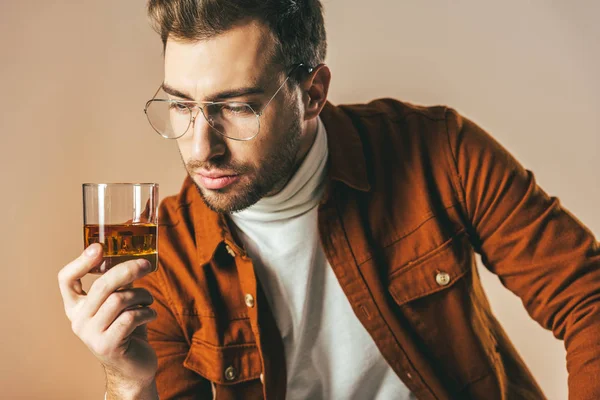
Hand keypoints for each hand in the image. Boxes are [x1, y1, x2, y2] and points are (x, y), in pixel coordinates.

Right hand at [58, 243, 158, 394]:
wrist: (133, 367)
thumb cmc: (128, 329)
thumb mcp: (120, 303)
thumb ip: (120, 283)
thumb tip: (133, 254)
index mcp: (77, 306)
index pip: (66, 279)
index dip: (80, 261)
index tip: (99, 247)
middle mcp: (78, 320)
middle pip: (101, 285)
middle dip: (128, 270)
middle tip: (147, 264)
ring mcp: (91, 335)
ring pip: (119, 299)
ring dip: (141, 295)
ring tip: (148, 300)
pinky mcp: (108, 346)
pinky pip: (130, 317)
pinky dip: (146, 312)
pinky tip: (151, 314)